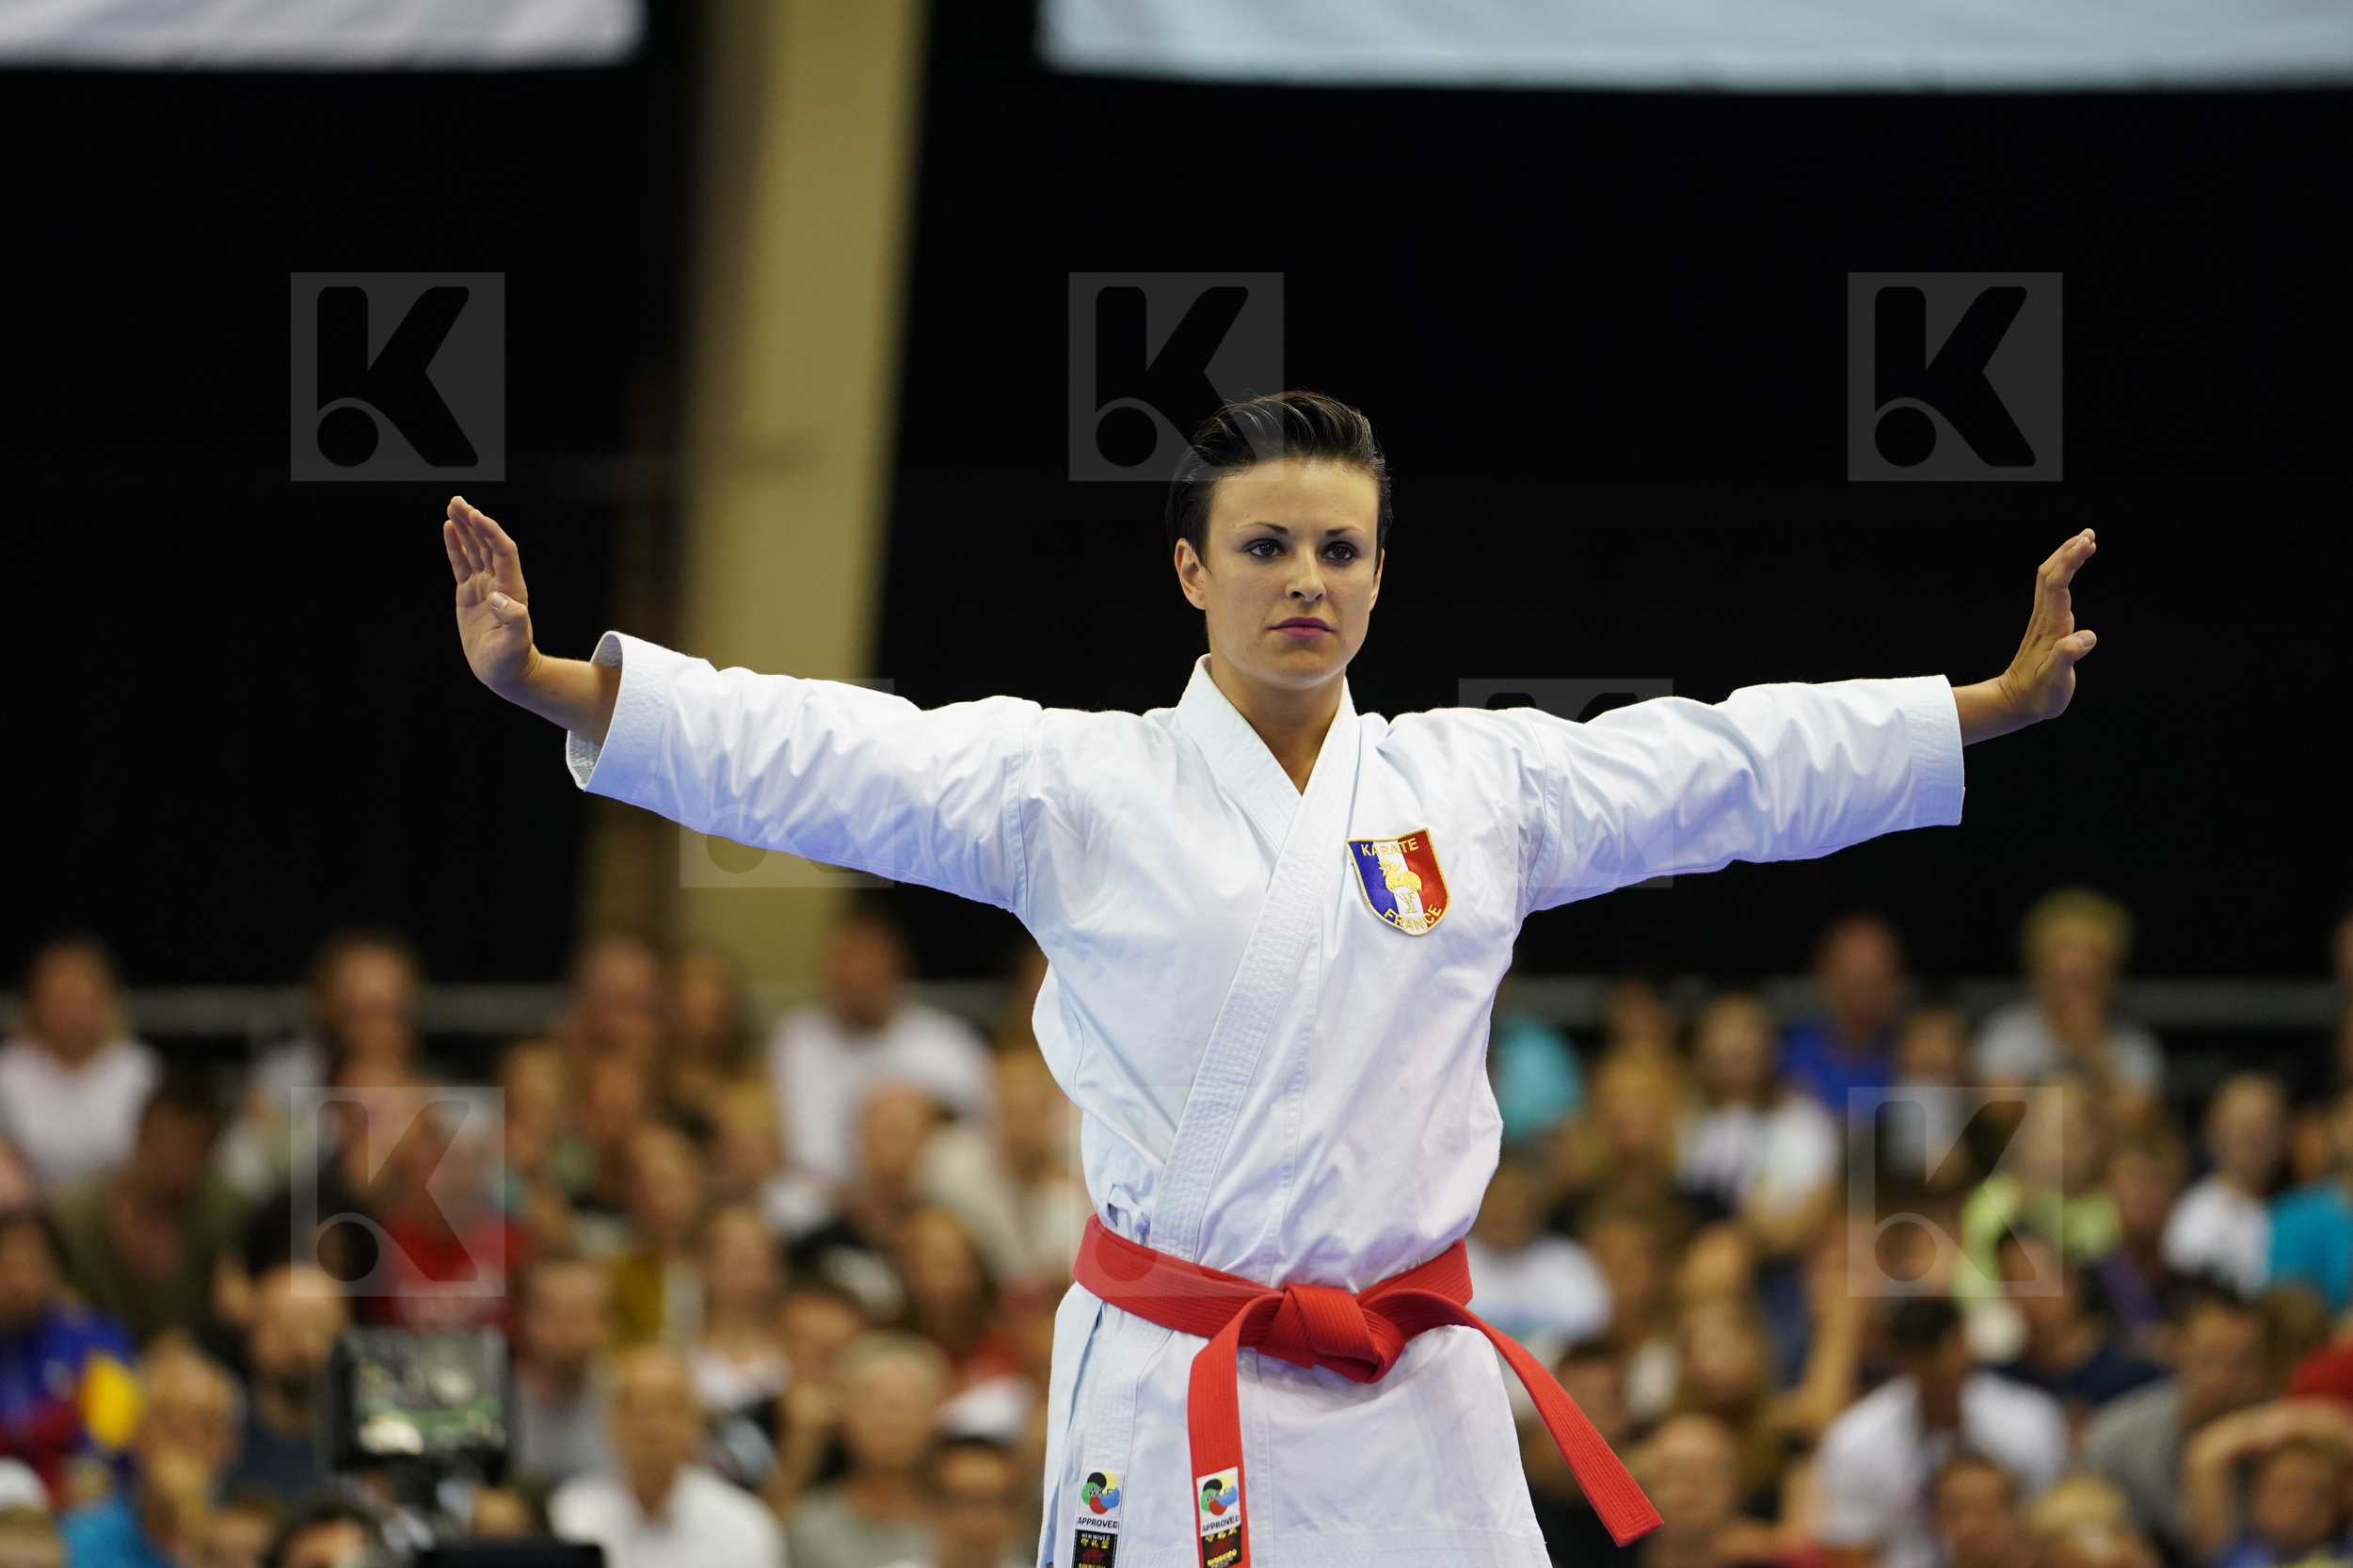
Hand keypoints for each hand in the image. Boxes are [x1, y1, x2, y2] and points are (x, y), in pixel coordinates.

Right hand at [444, 496, 536, 695]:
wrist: (504, 671)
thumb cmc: (511, 659)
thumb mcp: (514, 643)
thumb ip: (513, 620)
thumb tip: (500, 599)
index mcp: (511, 589)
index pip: (503, 552)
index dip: (491, 533)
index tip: (476, 516)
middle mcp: (499, 582)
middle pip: (487, 544)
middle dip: (474, 522)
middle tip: (458, 501)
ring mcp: (484, 586)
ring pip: (474, 550)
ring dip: (464, 528)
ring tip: (452, 506)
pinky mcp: (469, 593)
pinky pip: (461, 564)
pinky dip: (455, 546)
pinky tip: (449, 528)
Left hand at [1955, 529, 2098, 743]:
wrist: (2015, 703)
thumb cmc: (2039, 696)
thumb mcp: (2055, 682)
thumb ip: (2067, 658)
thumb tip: (2086, 638)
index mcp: (2051, 628)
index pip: (2058, 585)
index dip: (2070, 562)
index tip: (2086, 543)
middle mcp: (2046, 619)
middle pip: (2052, 575)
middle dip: (2068, 552)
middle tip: (2089, 534)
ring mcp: (2044, 621)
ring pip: (2051, 581)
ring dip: (2066, 558)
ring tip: (2085, 541)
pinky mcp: (2046, 627)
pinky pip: (2054, 592)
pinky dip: (2065, 574)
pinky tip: (2072, 571)